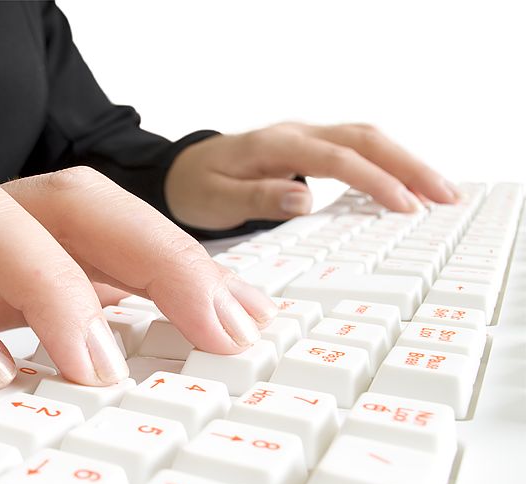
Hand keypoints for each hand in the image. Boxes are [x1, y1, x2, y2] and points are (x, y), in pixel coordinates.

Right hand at [0, 168, 277, 430]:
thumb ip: (57, 333)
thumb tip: (153, 352)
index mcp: (2, 242)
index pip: (106, 222)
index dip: (183, 262)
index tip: (246, 322)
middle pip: (62, 199)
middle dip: (152, 255)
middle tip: (214, 330)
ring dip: (52, 288)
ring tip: (97, 367)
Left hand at [164, 122, 459, 230]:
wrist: (180, 172)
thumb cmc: (196, 188)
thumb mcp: (216, 199)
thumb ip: (258, 197)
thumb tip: (304, 199)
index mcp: (276, 147)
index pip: (337, 158)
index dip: (374, 180)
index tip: (404, 205)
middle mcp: (297, 135)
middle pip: (366, 139)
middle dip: (409, 165)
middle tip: (446, 196)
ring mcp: (306, 139)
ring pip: (368, 140)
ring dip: (407, 162)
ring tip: (441, 193)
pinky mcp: (310, 149)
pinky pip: (358, 149)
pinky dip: (388, 163)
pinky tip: (408, 186)